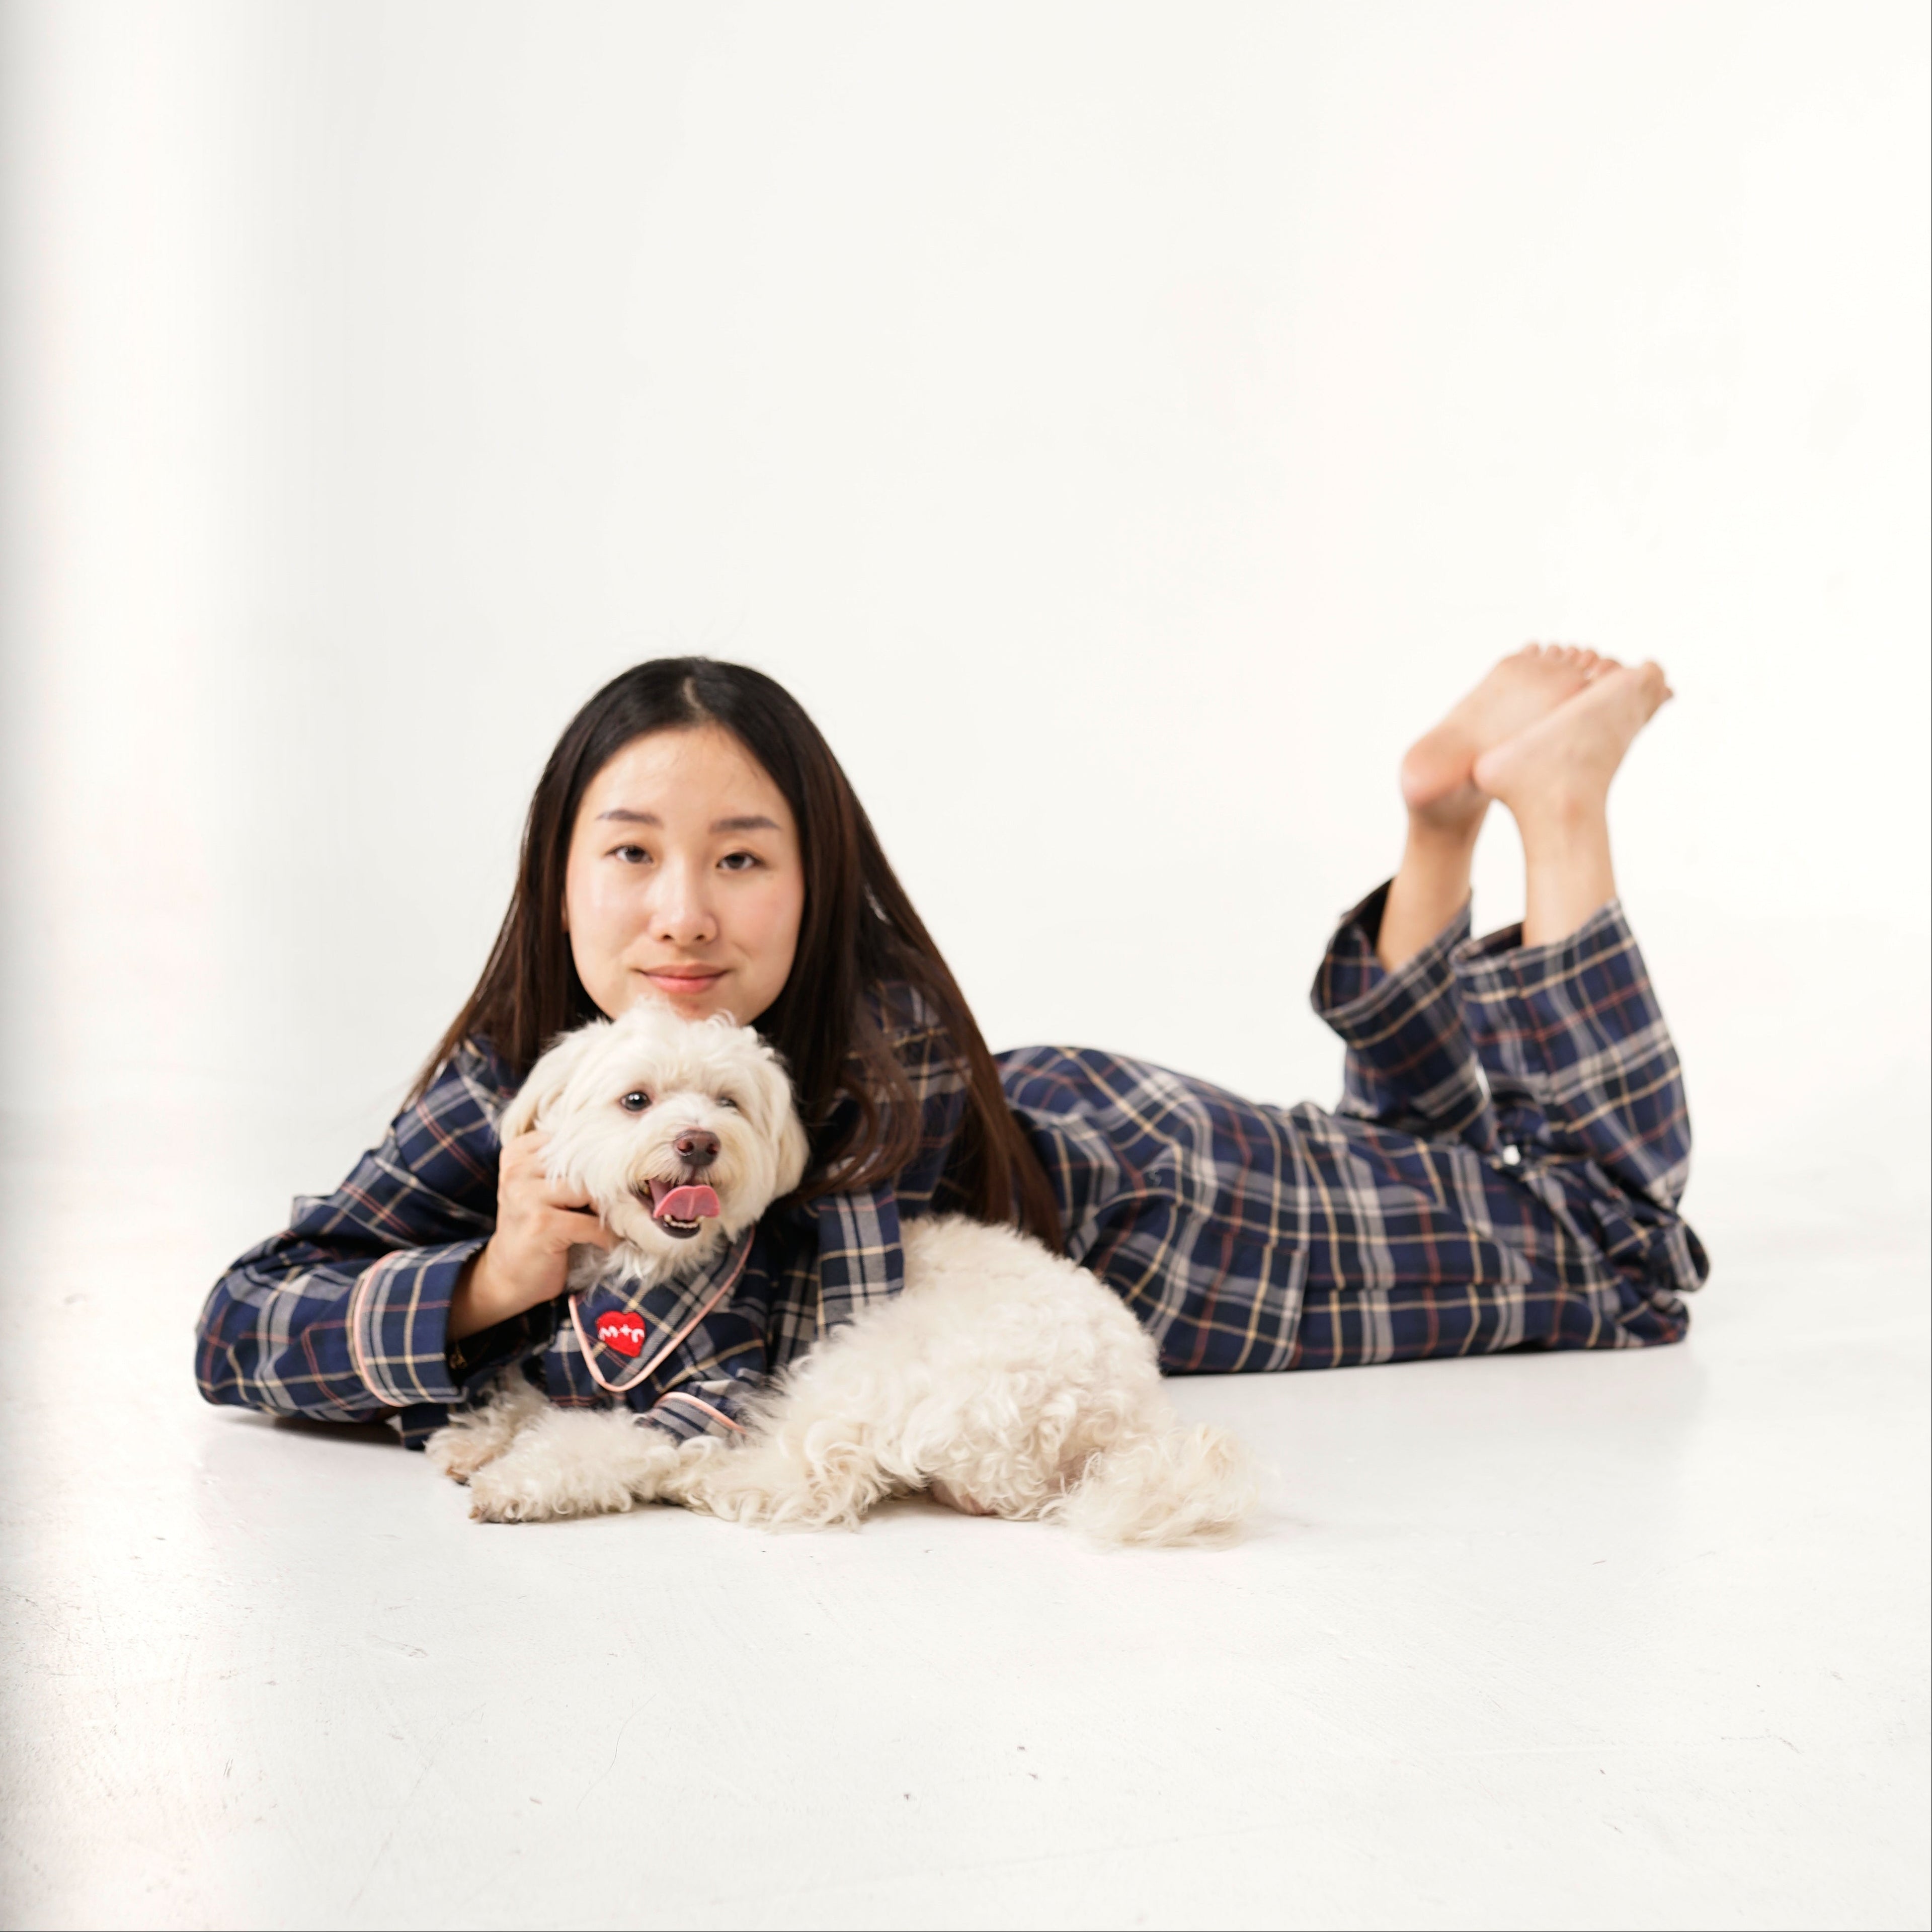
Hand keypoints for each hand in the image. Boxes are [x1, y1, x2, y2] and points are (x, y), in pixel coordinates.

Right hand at [449, 1130, 614, 1339]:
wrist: (506, 1275)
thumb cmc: (534, 1228)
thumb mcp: (542, 1189)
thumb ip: (566, 1167)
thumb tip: (622, 1156)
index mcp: (518, 1154)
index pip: (571, 1140)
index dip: (598, 1158)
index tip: (616, 1173)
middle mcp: (517, 1171)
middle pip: (583, 1165)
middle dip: (608, 1186)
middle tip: (626, 1201)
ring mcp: (527, 1197)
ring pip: (589, 1191)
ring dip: (610, 1210)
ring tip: (616, 1221)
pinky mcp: (541, 1225)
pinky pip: (590, 1223)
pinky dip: (606, 1236)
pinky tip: (607, 1243)